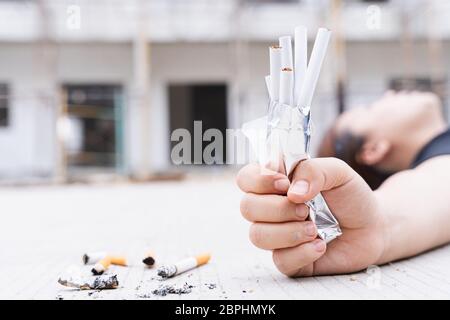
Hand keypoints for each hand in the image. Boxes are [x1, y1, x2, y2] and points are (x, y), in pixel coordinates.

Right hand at [236, 158, 385, 276]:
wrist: (373, 228)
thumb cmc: (350, 197)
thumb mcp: (338, 172)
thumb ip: (313, 170)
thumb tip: (292, 192)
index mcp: (276, 183)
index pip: (246, 178)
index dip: (258, 180)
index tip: (284, 183)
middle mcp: (271, 209)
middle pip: (247, 207)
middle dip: (277, 208)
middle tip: (305, 209)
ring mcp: (277, 235)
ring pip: (258, 236)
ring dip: (288, 232)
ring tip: (315, 229)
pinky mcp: (289, 259)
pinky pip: (280, 260)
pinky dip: (303, 252)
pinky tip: (321, 245)